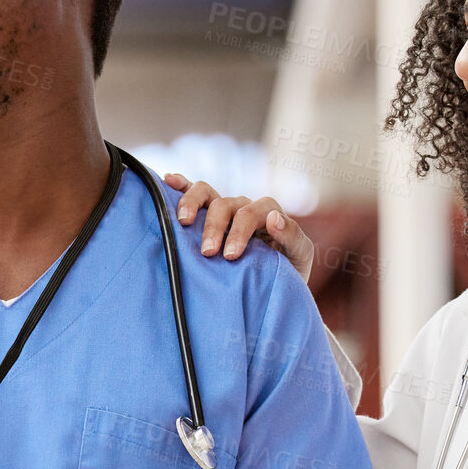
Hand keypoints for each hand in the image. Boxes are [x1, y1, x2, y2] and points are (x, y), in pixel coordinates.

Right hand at [163, 173, 315, 282]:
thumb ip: (292, 236)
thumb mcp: (299, 256)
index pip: (252, 212)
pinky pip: (194, 194)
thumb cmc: (288, 273)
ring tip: (183, 222)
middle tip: (208, 252)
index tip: (229, 256)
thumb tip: (274, 217)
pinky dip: (182, 185)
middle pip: (226, 204)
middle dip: (215, 227)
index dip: (240, 231)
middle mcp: (244, 207)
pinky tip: (168, 181)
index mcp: (267, 213)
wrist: (272, 287)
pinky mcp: (207, 216)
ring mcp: (224, 210)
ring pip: (206, 194)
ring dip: (193, 205)